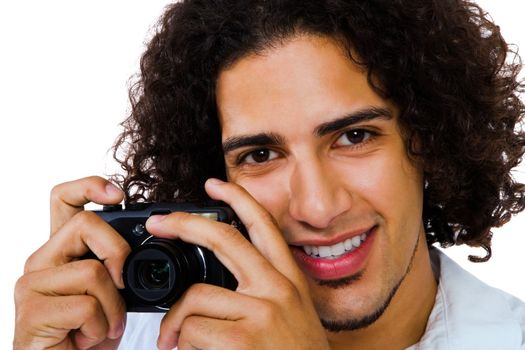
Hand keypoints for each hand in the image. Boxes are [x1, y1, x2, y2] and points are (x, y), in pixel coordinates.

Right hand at [14, 176, 129, 349]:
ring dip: (113, 306)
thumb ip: (117, 262)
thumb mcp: (113, 290)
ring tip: (102, 325)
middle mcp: (42, 261)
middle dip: (118, 252)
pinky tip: (88, 338)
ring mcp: (32, 285)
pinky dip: (101, 326)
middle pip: (85, 223)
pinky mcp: (32, 312)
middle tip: (123, 285)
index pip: (63, 199)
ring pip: (92, 271)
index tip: (117, 194)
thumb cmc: (92, 332)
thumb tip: (149, 238)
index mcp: (62, 250)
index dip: (89, 185)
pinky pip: (86, 305)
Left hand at [147, 178, 330, 349]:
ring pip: (196, 297)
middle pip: (223, 239)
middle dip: (184, 224)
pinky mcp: (242, 339)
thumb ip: (259, 293)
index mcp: (288, 281)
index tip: (215, 184)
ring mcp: (261, 313)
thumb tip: (212, 281)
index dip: (237, 199)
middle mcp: (278, 290)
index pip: (263, 226)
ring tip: (178, 341)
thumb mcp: (290, 317)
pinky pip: (191, 329)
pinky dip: (182, 343)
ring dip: (178, 322)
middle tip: (160, 223)